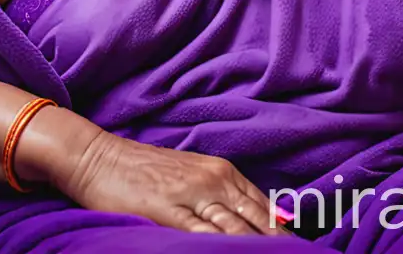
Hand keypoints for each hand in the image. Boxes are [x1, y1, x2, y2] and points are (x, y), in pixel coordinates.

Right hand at [56, 130, 285, 235]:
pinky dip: (221, 246)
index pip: (263, 208)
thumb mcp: (190, 175)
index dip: (282, 233)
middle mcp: (213, 180)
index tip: (302, 251)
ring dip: (256, 246)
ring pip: (234, 229)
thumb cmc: (144, 170)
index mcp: (222, 172)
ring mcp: (192, 195)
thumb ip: (220, 195)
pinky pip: (202, 234)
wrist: (99, 157)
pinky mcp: (168, 210)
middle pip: (255, 220)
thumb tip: (251, 219)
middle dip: (277, 244)